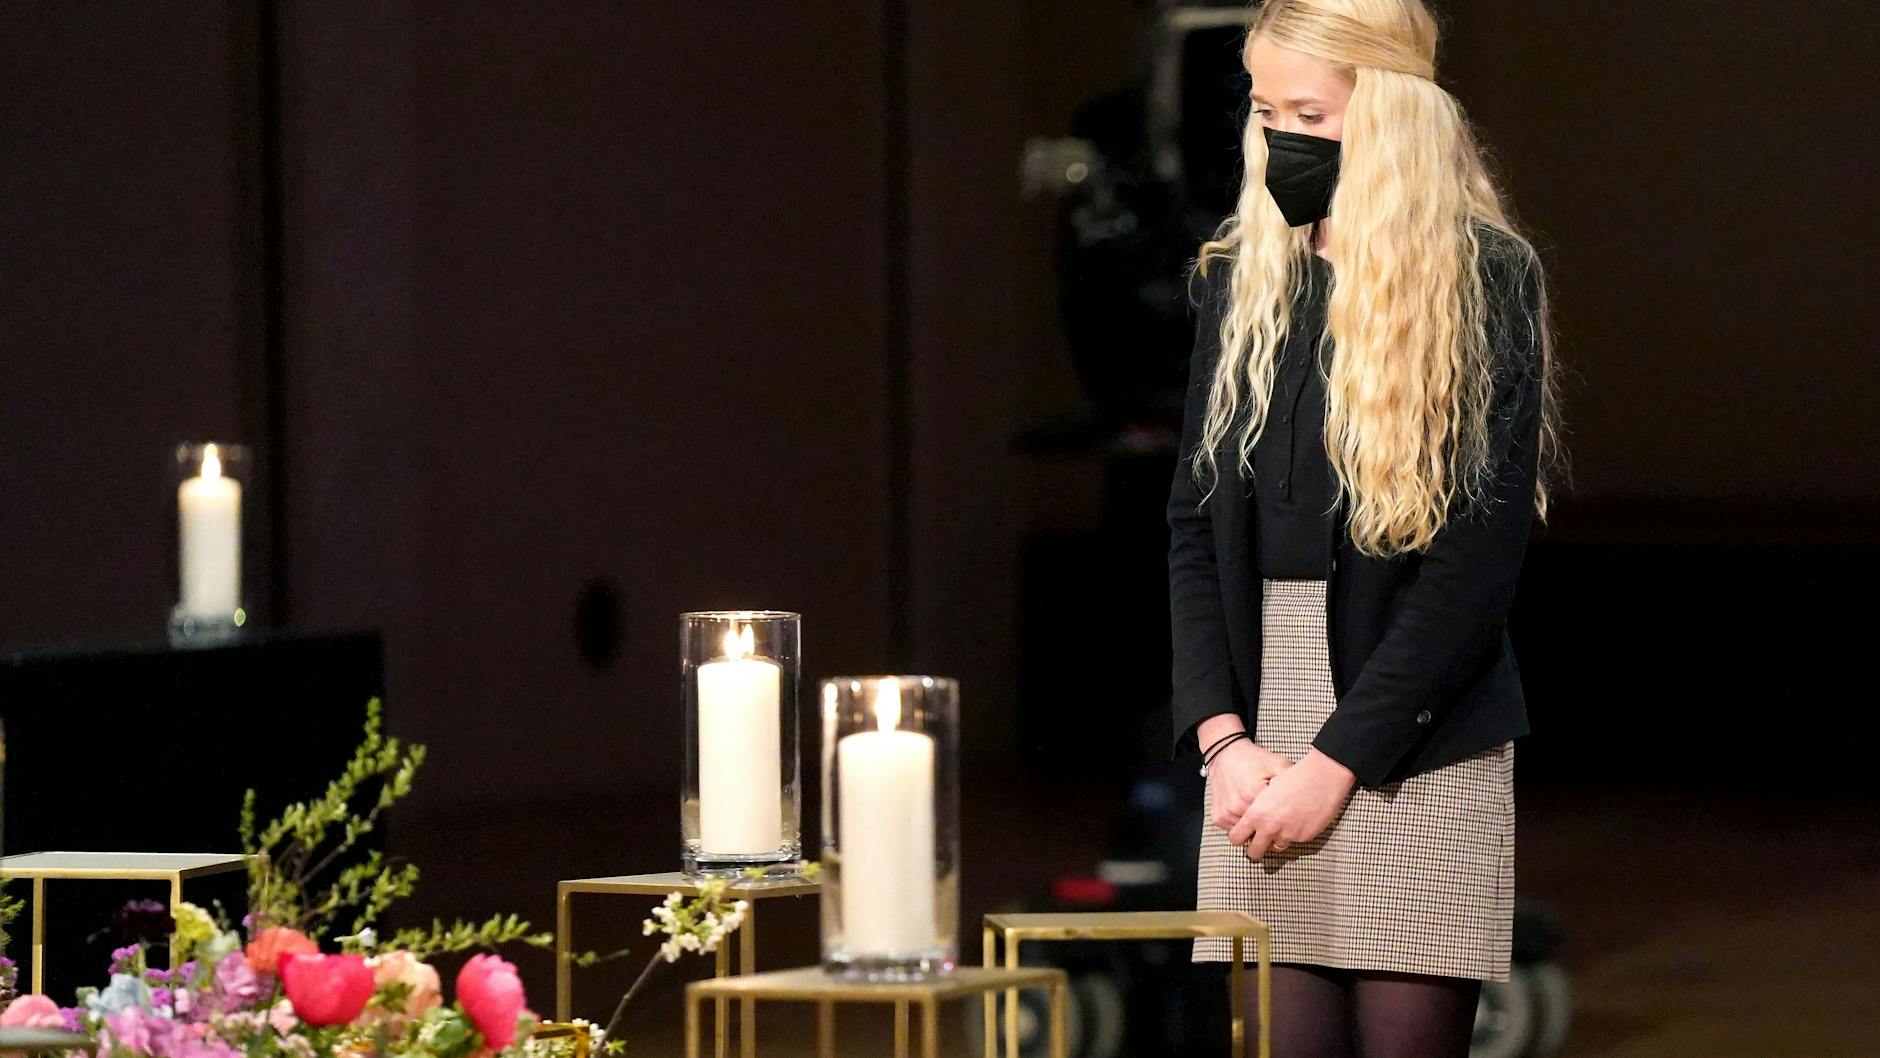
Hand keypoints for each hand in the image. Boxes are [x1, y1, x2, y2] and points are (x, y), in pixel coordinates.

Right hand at [1206, 740, 1294, 831]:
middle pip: (1260, 836)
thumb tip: (1308, 799)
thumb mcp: (1278, 764)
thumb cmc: (1254, 760)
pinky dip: (1240, 826)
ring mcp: (1227, 814)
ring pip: (1246, 837)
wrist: (1225, 754)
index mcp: (1255, 796)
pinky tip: (1245, 813)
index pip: (1276, 824)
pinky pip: (1233, 831)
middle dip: (1268, 835)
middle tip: (1274, 826)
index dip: (1284, 823)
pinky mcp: (1218, 817)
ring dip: (1253, 831)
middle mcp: (1239, 808)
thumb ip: (1293, 782)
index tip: (1287, 820)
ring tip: (1259, 817)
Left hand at [1230, 749, 1356, 859]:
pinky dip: (1294, 833)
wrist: (1321, 778)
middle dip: (1254, 850)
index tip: (1242, 835)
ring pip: (1276, 847)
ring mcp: (1287, 835)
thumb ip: (1257, 808)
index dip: (1238, 837)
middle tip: (1257, 843)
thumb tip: (1250, 817)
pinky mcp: (1303, 838)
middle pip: (1254, 852)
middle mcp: (1270, 828)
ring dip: (1276, 840)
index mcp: (1256, 815)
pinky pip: (1295, 840)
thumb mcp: (1267, 788)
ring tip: (1281, 825)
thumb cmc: (1293, 777)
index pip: (1236, 838)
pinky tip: (1299, 818)